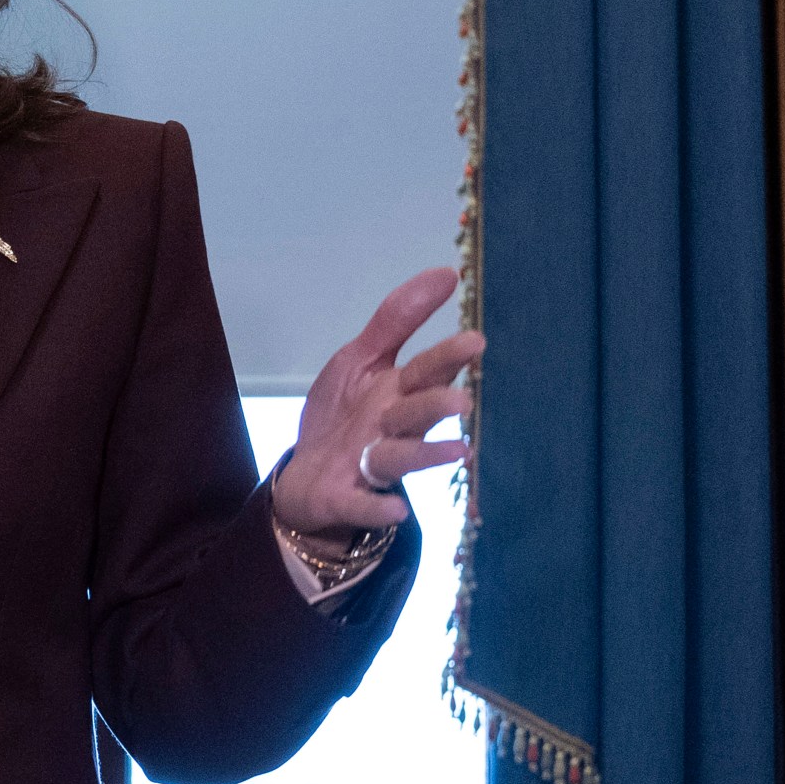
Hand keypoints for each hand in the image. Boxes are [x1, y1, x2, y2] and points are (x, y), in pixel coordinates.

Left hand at [272, 266, 484, 537]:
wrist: (308, 477)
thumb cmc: (345, 415)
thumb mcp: (360, 359)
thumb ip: (398, 318)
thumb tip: (447, 274)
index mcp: (398, 393)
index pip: (427, 371)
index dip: (448, 358)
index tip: (476, 341)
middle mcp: (393, 429)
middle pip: (417, 414)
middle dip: (436, 405)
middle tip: (461, 401)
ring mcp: (372, 465)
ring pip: (400, 457)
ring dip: (424, 454)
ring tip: (459, 452)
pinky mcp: (349, 498)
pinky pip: (365, 504)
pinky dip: (377, 507)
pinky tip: (395, 510)